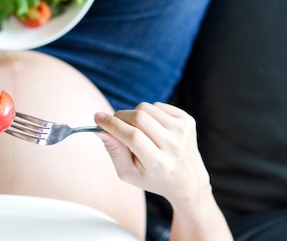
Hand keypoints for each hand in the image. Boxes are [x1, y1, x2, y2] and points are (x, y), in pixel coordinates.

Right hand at [94, 102, 210, 208]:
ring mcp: (183, 131)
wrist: (188, 181)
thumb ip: (113, 150)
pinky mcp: (187, 120)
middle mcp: (174, 146)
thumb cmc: (153, 177)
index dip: (112, 124)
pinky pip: (158, 105)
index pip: (132, 136)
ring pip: (147, 107)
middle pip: (139, 117)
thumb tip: (100, 129)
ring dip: (135, 115)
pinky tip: (153, 128)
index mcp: (159, 163)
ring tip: (139, 130)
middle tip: (115, 124)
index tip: (97, 118)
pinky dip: (149, 113)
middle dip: (120, 117)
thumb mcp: (128, 172)